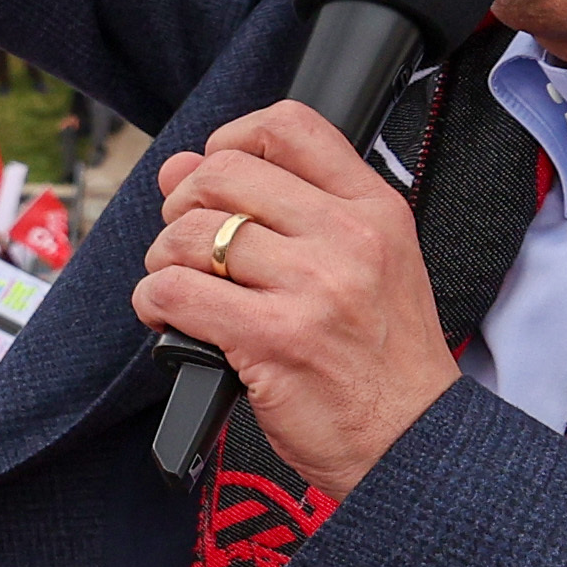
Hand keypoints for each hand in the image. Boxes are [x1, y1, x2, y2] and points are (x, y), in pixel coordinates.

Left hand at [128, 104, 461, 492]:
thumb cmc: (381, 358)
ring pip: (191, 235)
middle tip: (189, 246)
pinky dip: (153, 304)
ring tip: (183, 289)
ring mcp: (311, 287)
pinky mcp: (272, 339)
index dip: (230, 139)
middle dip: (182, 207)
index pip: (288, 126)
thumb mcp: (366, 263)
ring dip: (165, 261)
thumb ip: (282, 208)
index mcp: (373, 209)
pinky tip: (170, 320)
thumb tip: (181, 165)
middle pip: (222, 174)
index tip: (214, 176)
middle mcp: (346, 238)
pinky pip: (175, 293)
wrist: (412, 440)